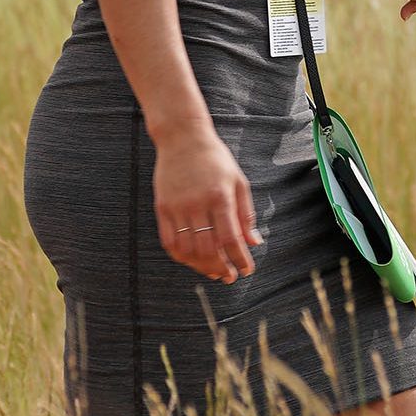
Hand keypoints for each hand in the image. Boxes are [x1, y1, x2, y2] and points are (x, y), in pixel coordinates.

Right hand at [152, 124, 261, 282]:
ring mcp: (177, 207)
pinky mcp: (162, 208)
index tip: (246, 270)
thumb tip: (254, 242)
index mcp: (220, 196)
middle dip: (221, 267)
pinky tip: (193, 260)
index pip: (231, 238)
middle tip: (230, 277)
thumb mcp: (238, 181)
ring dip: (201, 266)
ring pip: (187, 249)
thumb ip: (245, 214)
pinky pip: (169, 241)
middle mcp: (197, 204)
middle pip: (208, 249)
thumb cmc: (216, 159)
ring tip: (214, 271)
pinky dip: (181, 256)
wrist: (183, 138)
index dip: (240, 259)